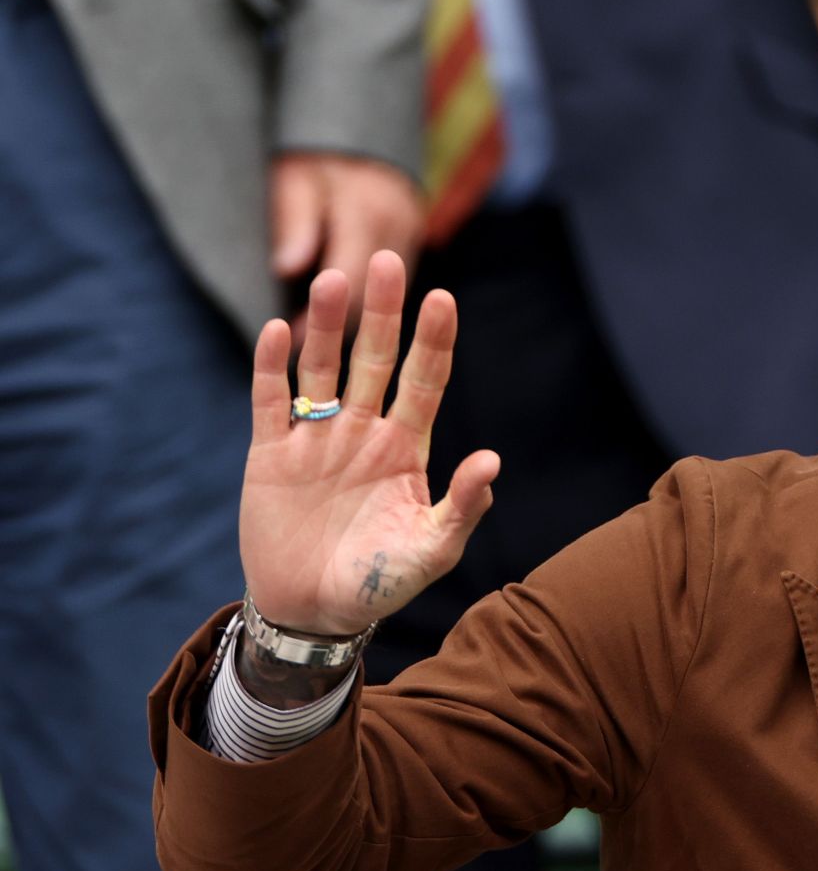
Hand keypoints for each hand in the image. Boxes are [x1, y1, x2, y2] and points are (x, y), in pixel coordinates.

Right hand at [241, 251, 498, 635]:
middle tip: (386, 259)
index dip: (433, 341)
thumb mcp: (431, 551)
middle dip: (381, 313)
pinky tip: (278, 330)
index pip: (424, 381)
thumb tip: (492, 461)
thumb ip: (461, 507)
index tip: (443, 297)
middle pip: (373, 359)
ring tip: (334, 281)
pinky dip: (273, 367)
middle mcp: (362, 431)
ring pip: (322, 369)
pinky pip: (271, 401)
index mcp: (405, 448)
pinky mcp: (272, 453)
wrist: (313, 611)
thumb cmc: (380, 584)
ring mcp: (316, 438)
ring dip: (327, 326)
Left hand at [271, 152, 425, 343]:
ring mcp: (411, 236)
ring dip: (353, 318)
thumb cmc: (318, 151)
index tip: (290, 338)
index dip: (320, 315)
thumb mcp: (296, 176)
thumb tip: (289, 268)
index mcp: (369, 213)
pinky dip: (366, 299)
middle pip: (371, 294)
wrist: (363, 121)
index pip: (349, 279)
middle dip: (336, 326)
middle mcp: (399, 229)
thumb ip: (295, 220)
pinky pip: (392, 282)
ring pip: (385, 291)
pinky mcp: (412, 241)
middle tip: (299, 349)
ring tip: (314, 340)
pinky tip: (341, 316)